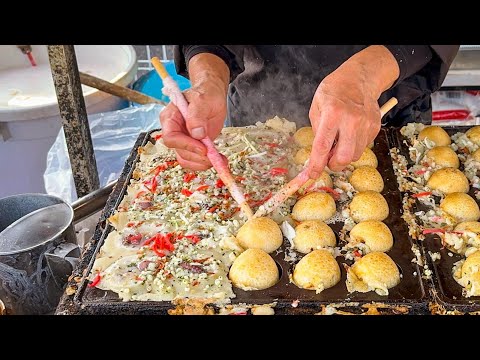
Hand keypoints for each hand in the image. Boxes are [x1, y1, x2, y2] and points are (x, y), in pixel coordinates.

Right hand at [159, 53, 229, 170]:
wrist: (213, 97)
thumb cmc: (206, 95)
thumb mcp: (202, 100)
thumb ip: (197, 114)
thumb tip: (197, 133)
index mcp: (170, 118)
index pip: (171, 137)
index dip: (186, 145)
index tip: (203, 149)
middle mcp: (174, 132)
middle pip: (180, 152)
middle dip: (198, 157)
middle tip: (215, 156)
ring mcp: (183, 141)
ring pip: (187, 160)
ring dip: (203, 163)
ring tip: (220, 159)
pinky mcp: (193, 147)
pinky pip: (195, 161)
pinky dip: (207, 163)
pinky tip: (219, 159)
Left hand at [307, 45, 399, 176]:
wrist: (359, 78)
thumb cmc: (334, 91)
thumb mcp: (317, 107)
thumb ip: (317, 131)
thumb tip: (318, 155)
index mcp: (332, 114)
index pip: (322, 146)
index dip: (316, 165)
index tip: (311, 175)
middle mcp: (351, 120)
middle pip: (344, 158)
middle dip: (334, 165)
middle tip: (328, 160)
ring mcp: (365, 124)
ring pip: (355, 155)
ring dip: (344, 155)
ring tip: (339, 143)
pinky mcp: (375, 127)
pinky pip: (363, 146)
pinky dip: (354, 146)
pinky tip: (350, 134)